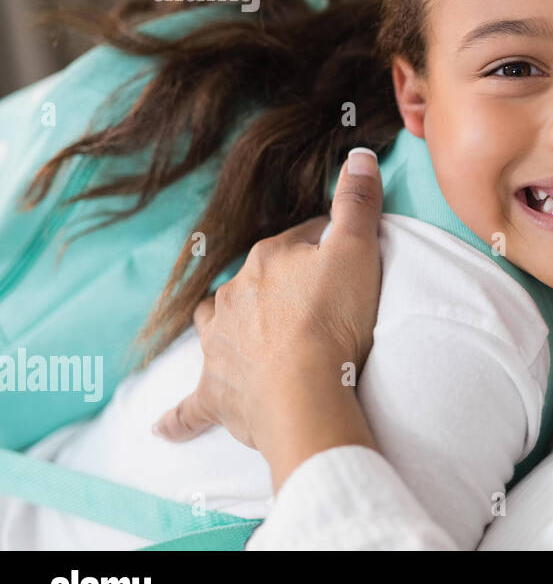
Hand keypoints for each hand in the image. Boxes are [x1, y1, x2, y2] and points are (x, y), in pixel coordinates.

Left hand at [153, 148, 385, 487]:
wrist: (304, 390)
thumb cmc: (333, 319)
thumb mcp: (357, 250)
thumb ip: (357, 203)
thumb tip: (358, 154)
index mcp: (266, 260)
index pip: (299, 241)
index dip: (326, 249)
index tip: (346, 262)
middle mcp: (233, 296)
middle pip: (257, 282)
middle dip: (277, 287)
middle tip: (311, 303)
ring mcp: (220, 345)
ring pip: (214, 326)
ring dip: (223, 328)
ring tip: (234, 334)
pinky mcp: (217, 393)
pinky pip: (191, 407)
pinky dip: (180, 417)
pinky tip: (164, 428)